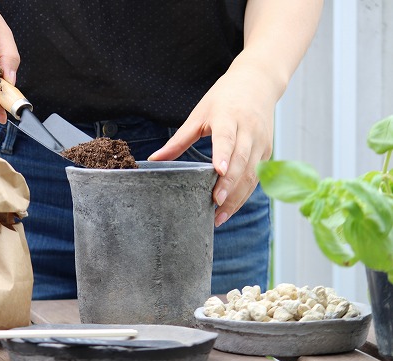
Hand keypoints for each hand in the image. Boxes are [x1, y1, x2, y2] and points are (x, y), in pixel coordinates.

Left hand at [148, 61, 276, 226]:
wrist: (258, 83)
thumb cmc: (223, 98)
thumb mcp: (199, 114)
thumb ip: (179, 140)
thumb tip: (154, 159)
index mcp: (229, 116)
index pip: (227, 137)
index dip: (224, 155)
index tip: (218, 172)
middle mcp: (249, 130)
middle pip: (241, 161)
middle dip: (230, 185)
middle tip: (215, 205)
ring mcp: (261, 142)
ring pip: (252, 174)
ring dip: (237, 197)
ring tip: (219, 216)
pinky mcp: (267, 151)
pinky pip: (256, 176)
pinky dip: (244, 194)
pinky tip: (229, 207)